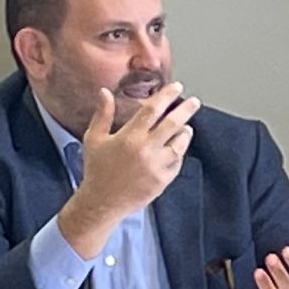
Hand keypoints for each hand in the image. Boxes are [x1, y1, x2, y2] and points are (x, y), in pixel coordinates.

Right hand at [62, 84, 200, 255]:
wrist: (102, 202)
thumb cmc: (97, 169)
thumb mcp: (94, 139)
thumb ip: (102, 114)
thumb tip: (104, 92)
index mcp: (129, 137)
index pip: (152, 110)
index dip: (166, 96)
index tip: (176, 87)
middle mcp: (145, 149)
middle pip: (172, 124)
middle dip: (186, 110)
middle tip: (195, 102)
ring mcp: (156, 165)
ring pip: (179, 143)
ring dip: (185, 133)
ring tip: (186, 127)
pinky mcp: (163, 180)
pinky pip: (177, 162)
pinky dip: (179, 152)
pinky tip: (177, 148)